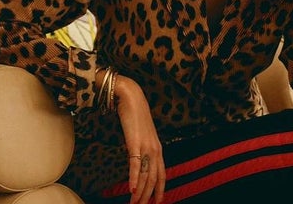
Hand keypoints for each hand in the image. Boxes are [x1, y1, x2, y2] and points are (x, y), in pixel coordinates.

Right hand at [115, 75, 165, 203]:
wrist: (132, 98)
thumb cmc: (135, 116)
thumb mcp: (142, 135)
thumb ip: (143, 148)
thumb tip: (138, 160)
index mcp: (158, 148)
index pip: (162, 174)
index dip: (161, 189)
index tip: (157, 202)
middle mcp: (155, 149)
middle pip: (154, 179)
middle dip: (148, 196)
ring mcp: (146, 147)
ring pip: (145, 175)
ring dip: (139, 192)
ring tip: (134, 203)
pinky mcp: (135, 143)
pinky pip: (135, 165)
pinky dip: (133, 178)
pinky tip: (131, 189)